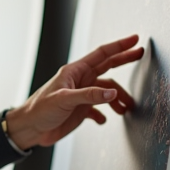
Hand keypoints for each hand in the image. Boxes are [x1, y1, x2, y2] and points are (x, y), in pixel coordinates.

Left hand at [4, 34, 143, 150]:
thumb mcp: (64, 100)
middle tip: (139, 54)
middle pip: (107, 67)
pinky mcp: (80, 110)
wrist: (30, 129)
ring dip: (117, 98)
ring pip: (106, 92)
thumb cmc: (40, 110)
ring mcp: (81, 95)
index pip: (101, 54)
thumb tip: (112, 93)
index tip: (134, 40)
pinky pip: (98, 109)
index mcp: (75, 71)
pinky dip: (104, 114)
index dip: (118, 46)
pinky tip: (104, 119)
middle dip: (123, 60)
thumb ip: (90, 96)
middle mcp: (80, 81)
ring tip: (125, 107)